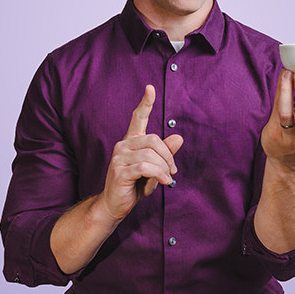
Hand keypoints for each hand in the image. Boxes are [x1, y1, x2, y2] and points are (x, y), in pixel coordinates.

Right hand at [100, 85, 182, 220]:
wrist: (115, 206)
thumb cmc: (135, 185)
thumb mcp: (155, 168)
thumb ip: (165, 153)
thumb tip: (179, 137)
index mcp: (131, 141)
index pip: (137, 117)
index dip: (145, 103)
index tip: (150, 88)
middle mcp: (123, 145)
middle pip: (153, 139)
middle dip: (167, 155)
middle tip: (173, 170)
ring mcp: (119, 157)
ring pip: (150, 154)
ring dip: (164, 168)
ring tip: (167, 178)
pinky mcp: (119, 171)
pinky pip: (145, 167)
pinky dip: (159, 174)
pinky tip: (163, 181)